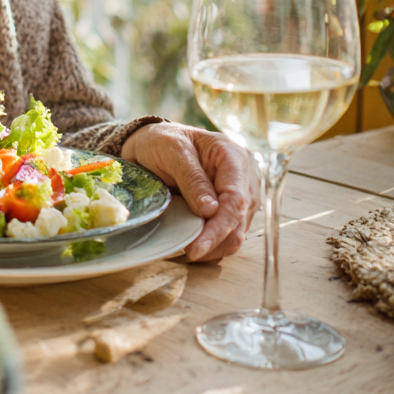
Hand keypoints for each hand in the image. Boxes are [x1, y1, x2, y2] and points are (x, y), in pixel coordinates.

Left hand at [120, 122, 257, 261]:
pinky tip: (195, 246)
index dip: (220, 226)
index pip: (235, 198)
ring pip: (236, 231)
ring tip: (189, 250)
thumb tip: (210, 211)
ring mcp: (237, 195)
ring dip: (215, 246)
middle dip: (216, 240)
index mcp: (233, 156)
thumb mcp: (172, 151)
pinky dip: (212, 244)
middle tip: (189, 252)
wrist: (152, 143)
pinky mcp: (227, 210)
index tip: (198, 246)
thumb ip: (192, 178)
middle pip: (239, 218)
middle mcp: (242, 178)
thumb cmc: (163, 141)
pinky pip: (226, 233)